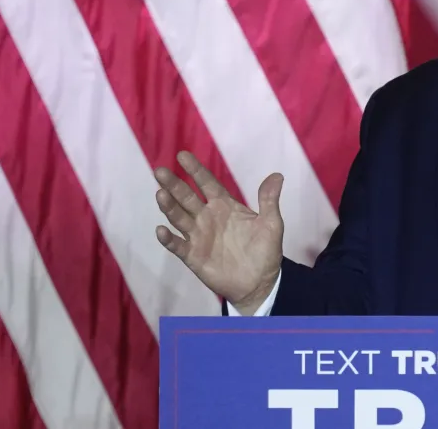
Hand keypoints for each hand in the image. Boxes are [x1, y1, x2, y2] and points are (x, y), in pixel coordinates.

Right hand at [153, 151, 283, 314]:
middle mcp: (208, 217)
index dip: (196, 170)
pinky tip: (162, 230)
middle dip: (174, 184)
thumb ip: (269, 200)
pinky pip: (178, 246)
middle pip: (187, 197)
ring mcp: (198, 236)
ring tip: (160, 194)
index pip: (207, 183)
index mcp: (225, 206)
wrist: (260, 282)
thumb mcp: (272, 224)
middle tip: (160, 171)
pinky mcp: (193, 256)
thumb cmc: (265, 251)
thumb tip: (277, 175)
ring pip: (179, 218)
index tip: (183, 155)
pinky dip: (169, 239)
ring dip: (169, 206)